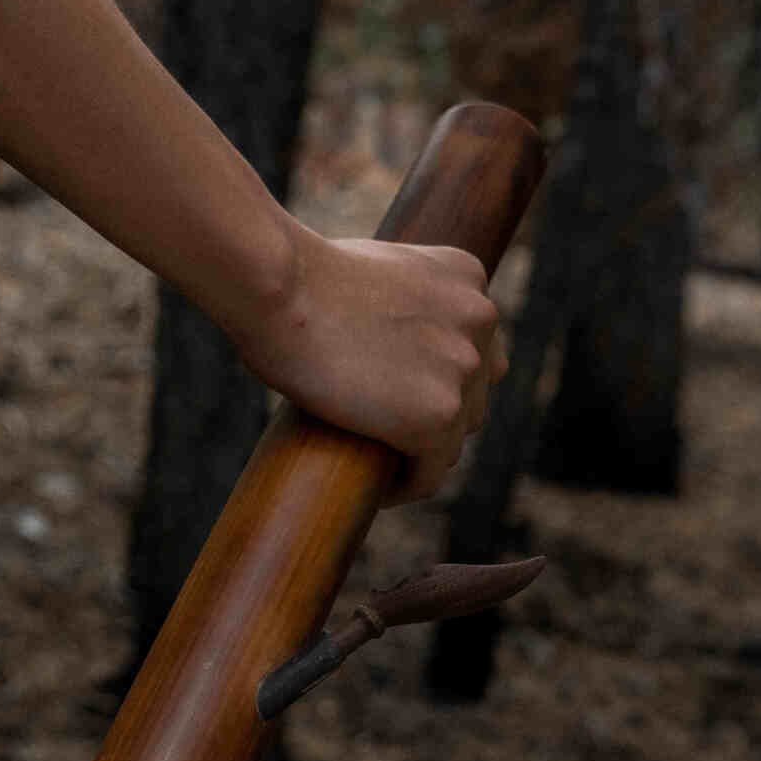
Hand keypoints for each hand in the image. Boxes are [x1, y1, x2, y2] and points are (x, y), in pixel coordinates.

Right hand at [221, 227, 506, 504]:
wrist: (281, 288)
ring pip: (453, 439)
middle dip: (434, 417)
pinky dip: (403, 487)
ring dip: (420, 454)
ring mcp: (463, 369)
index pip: (477, 348)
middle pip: (473, 395)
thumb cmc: (297, 278)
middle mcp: (480, 319)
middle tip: (386, 437)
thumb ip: (403, 300)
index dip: (442, 380)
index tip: (402, 400)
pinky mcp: (437, 417)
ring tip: (381, 465)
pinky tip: (376, 491)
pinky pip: (427, 475)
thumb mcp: (373, 268)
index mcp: (466, 278)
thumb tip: (390, 345)